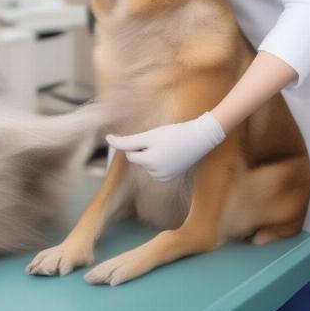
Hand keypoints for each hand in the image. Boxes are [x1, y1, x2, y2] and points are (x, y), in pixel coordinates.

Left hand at [105, 112, 225, 181]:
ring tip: (167, 145)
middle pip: (139, 159)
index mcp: (150, 163)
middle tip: (160, 140)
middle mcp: (156, 174)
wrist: (201, 137)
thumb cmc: (174, 133)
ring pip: (147, 163)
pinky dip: (159, 159)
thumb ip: (128, 141)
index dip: (137, 142)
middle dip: (144, 149)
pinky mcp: (170, 177)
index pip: (130, 154)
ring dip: (151, 154)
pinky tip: (171, 152)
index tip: (147, 136)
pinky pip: (156, 167)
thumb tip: (108, 140)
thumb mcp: (150, 135)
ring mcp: (164, 177)